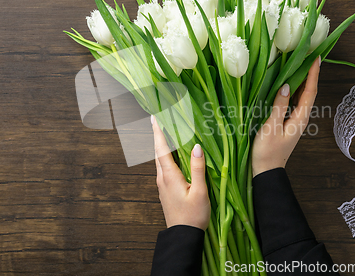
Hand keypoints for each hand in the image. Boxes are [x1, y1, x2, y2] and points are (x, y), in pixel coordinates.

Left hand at [151, 116, 210, 230]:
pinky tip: (175, 156)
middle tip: (162, 120)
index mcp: (169, 176)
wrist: (183, 236)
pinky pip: (164, 168)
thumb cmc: (193, 215)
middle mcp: (162, 178)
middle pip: (159, 152)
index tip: (154, 118)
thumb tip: (196, 146)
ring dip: (163, 146)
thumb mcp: (200, 191)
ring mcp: (162, 185)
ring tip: (168, 134)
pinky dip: (167, 157)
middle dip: (160, 136)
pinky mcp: (166, 191)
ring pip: (161, 161)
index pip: (161, 149)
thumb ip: (198, 168)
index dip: (158, 132)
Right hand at [252, 57, 320, 176]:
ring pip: (301, 97)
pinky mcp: (287, 122)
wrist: (267, 170)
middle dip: (310, 74)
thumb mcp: (271, 126)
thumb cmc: (267, 151)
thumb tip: (287, 85)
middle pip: (308, 92)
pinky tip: (288, 85)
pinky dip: (294, 91)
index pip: (310, 91)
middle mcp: (301, 118)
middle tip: (309, 56)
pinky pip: (294, 102)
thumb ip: (279, 105)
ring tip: (300, 65)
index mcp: (299, 118)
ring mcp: (294, 120)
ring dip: (302, 81)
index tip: (316, 57)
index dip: (313, 74)